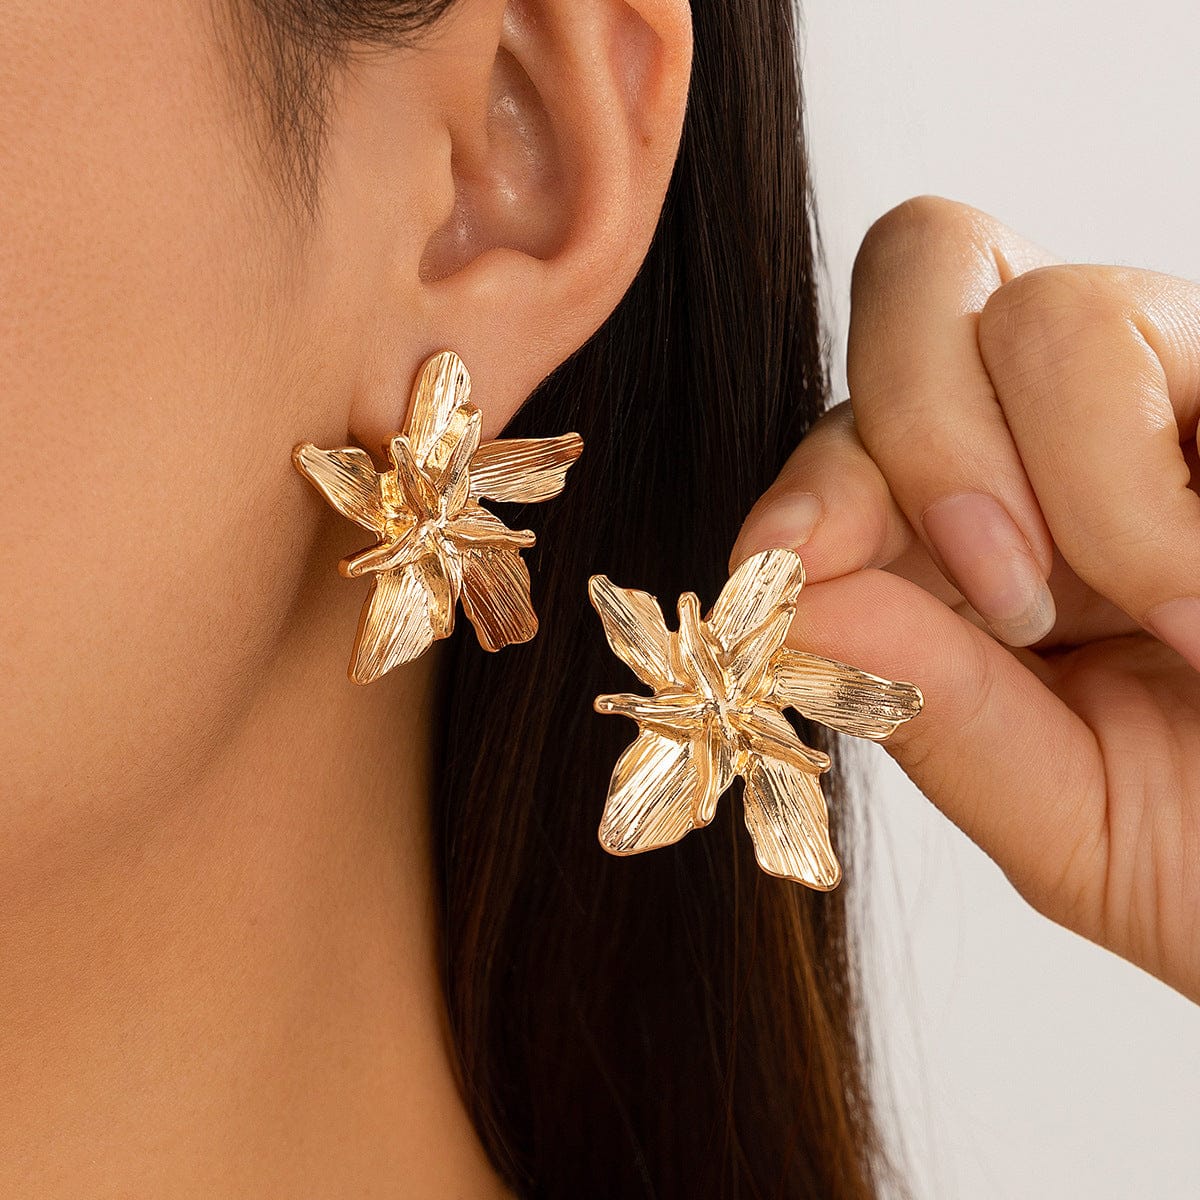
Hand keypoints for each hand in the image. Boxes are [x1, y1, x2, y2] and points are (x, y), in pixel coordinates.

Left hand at [732, 196, 1199, 1002]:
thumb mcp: (1079, 821)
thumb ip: (937, 715)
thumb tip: (792, 602)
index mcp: (981, 536)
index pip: (849, 438)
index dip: (811, 488)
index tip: (792, 566)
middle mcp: (1064, 433)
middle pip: (918, 274)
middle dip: (927, 443)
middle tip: (1015, 604)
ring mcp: (1178, 384)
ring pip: (1045, 309)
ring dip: (1079, 491)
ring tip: (1172, 625)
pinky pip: (1151, 343)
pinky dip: (1152, 502)